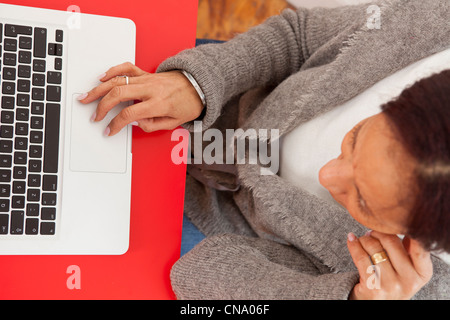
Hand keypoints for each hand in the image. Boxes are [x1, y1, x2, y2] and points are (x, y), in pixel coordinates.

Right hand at [78, 62, 204, 135]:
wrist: (197, 85)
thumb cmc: (188, 104)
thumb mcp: (174, 122)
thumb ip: (153, 124)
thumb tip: (134, 123)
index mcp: (158, 103)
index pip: (130, 114)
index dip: (116, 124)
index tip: (109, 130)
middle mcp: (150, 89)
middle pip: (118, 94)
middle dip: (102, 106)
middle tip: (94, 116)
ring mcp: (147, 78)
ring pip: (118, 80)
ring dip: (99, 89)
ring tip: (87, 97)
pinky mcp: (146, 73)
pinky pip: (126, 68)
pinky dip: (112, 71)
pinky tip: (102, 78)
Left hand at [347, 231, 432, 299]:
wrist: (376, 304)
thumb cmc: (391, 280)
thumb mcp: (406, 268)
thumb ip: (408, 248)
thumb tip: (400, 224)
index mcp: (422, 273)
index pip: (419, 246)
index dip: (405, 230)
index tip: (392, 224)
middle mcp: (410, 281)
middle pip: (391, 241)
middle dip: (377, 232)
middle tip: (371, 233)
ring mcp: (391, 285)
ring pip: (374, 248)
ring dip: (364, 239)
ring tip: (362, 239)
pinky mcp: (373, 287)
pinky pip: (360, 257)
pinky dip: (353, 245)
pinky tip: (351, 239)